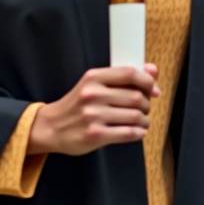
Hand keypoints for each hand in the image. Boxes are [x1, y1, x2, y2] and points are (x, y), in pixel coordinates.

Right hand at [28, 65, 158, 155]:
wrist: (50, 127)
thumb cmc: (76, 106)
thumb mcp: (94, 85)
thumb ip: (122, 77)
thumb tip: (152, 70)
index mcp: (94, 78)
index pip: (130, 74)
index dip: (148, 82)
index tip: (154, 90)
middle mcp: (93, 95)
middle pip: (137, 97)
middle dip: (147, 105)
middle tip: (144, 109)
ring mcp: (93, 116)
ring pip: (136, 116)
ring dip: (145, 121)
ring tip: (141, 122)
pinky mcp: (95, 135)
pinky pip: (129, 133)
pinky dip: (139, 133)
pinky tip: (137, 132)